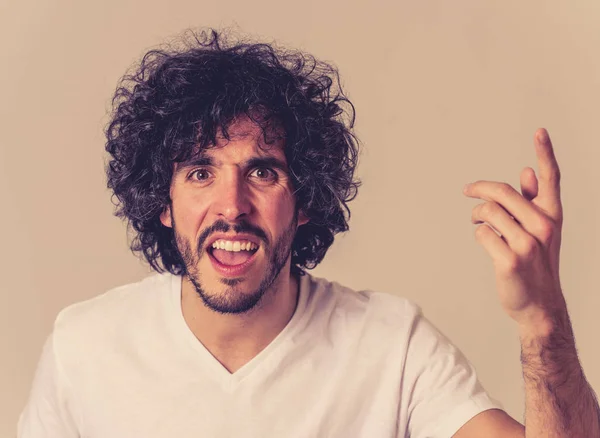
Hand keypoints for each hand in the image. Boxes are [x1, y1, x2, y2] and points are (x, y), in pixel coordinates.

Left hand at [463, 128, 565, 334]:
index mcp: (553, 216)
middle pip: (502, 192)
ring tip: (478, 223)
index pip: (551, 179)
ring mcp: (528, 244)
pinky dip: (479, 236)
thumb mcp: (541, 232)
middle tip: (467, 191)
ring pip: (488, 213)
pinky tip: (487, 243)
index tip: (539, 130)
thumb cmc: (538, 264)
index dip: (545, 153)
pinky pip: (482, 234)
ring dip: (477, 215)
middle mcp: (544, 227)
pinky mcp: (510, 260)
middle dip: (479, 189)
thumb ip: (534, 202)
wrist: (539, 305)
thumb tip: (526, 172)